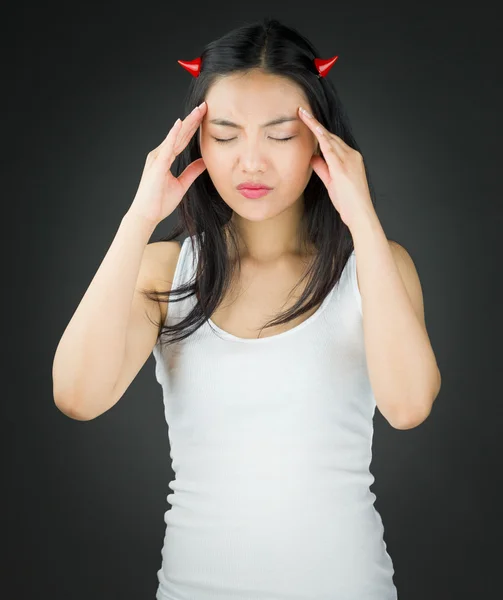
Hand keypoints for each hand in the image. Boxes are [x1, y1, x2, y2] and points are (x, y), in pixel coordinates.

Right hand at [127, 101, 207, 225]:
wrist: (146, 215)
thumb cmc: (159, 202)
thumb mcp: (182, 185)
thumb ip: (192, 172)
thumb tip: (204, 162)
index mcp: (165, 158)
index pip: (183, 140)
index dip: (194, 128)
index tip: (205, 116)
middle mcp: (160, 155)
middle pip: (180, 134)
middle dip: (193, 120)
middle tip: (205, 106)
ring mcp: (158, 159)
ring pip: (176, 137)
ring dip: (187, 123)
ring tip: (198, 111)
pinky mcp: (158, 165)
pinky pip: (167, 147)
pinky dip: (173, 135)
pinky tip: (180, 124)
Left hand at [298, 106, 374, 230]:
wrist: (360, 215)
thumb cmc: (349, 203)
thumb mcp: (332, 183)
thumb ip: (322, 168)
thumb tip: (312, 157)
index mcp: (351, 159)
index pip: (332, 140)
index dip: (319, 129)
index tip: (308, 119)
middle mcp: (351, 155)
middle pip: (330, 136)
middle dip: (315, 123)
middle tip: (301, 111)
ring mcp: (348, 160)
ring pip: (329, 138)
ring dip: (315, 125)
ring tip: (303, 114)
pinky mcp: (342, 167)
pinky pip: (329, 147)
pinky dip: (320, 135)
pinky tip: (312, 126)